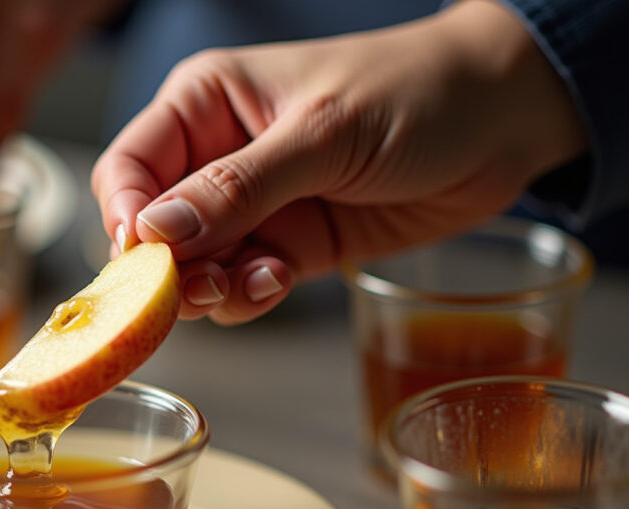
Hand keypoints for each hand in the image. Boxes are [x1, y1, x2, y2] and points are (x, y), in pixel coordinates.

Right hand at [92, 0, 585, 324]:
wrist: (504, 121)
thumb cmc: (415, 92)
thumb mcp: (322, 134)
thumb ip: (237, 188)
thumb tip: (155, 233)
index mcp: (205, 103)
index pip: (127, 167)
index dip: (123, 216)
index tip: (142, 258)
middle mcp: (216, 156)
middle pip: (151, 229)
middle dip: (168, 266)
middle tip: (201, 288)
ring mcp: (252, 208)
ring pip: (193, 268)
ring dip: (211, 289)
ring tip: (258, 281)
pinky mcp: (288, 246)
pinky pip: (241, 285)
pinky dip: (249, 295)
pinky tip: (279, 281)